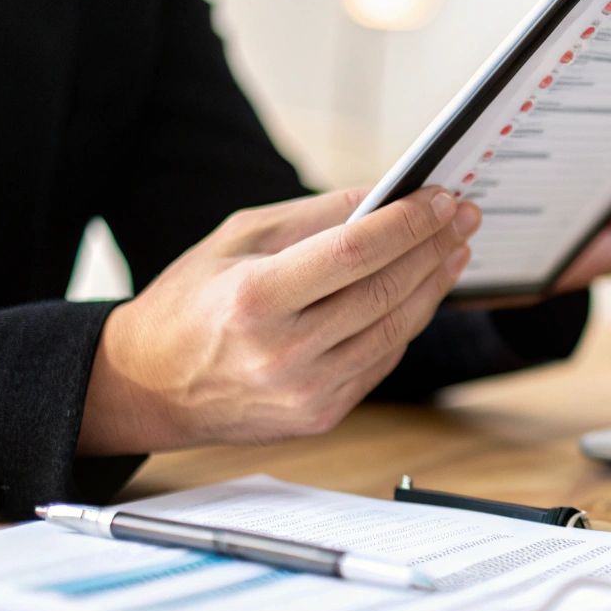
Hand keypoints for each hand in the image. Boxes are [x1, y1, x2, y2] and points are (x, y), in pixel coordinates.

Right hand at [79, 187, 480, 453]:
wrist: (146, 388)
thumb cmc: (189, 302)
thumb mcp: (238, 239)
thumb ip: (316, 216)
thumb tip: (387, 194)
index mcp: (255, 299)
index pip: (356, 252)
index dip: (409, 221)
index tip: (443, 197)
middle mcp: (283, 352)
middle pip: (385, 290)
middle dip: (435, 246)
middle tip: (464, 215)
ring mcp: (306, 391)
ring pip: (396, 330)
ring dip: (434, 284)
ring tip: (454, 249)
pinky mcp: (320, 416)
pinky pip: (381, 360)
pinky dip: (407, 322)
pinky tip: (421, 291)